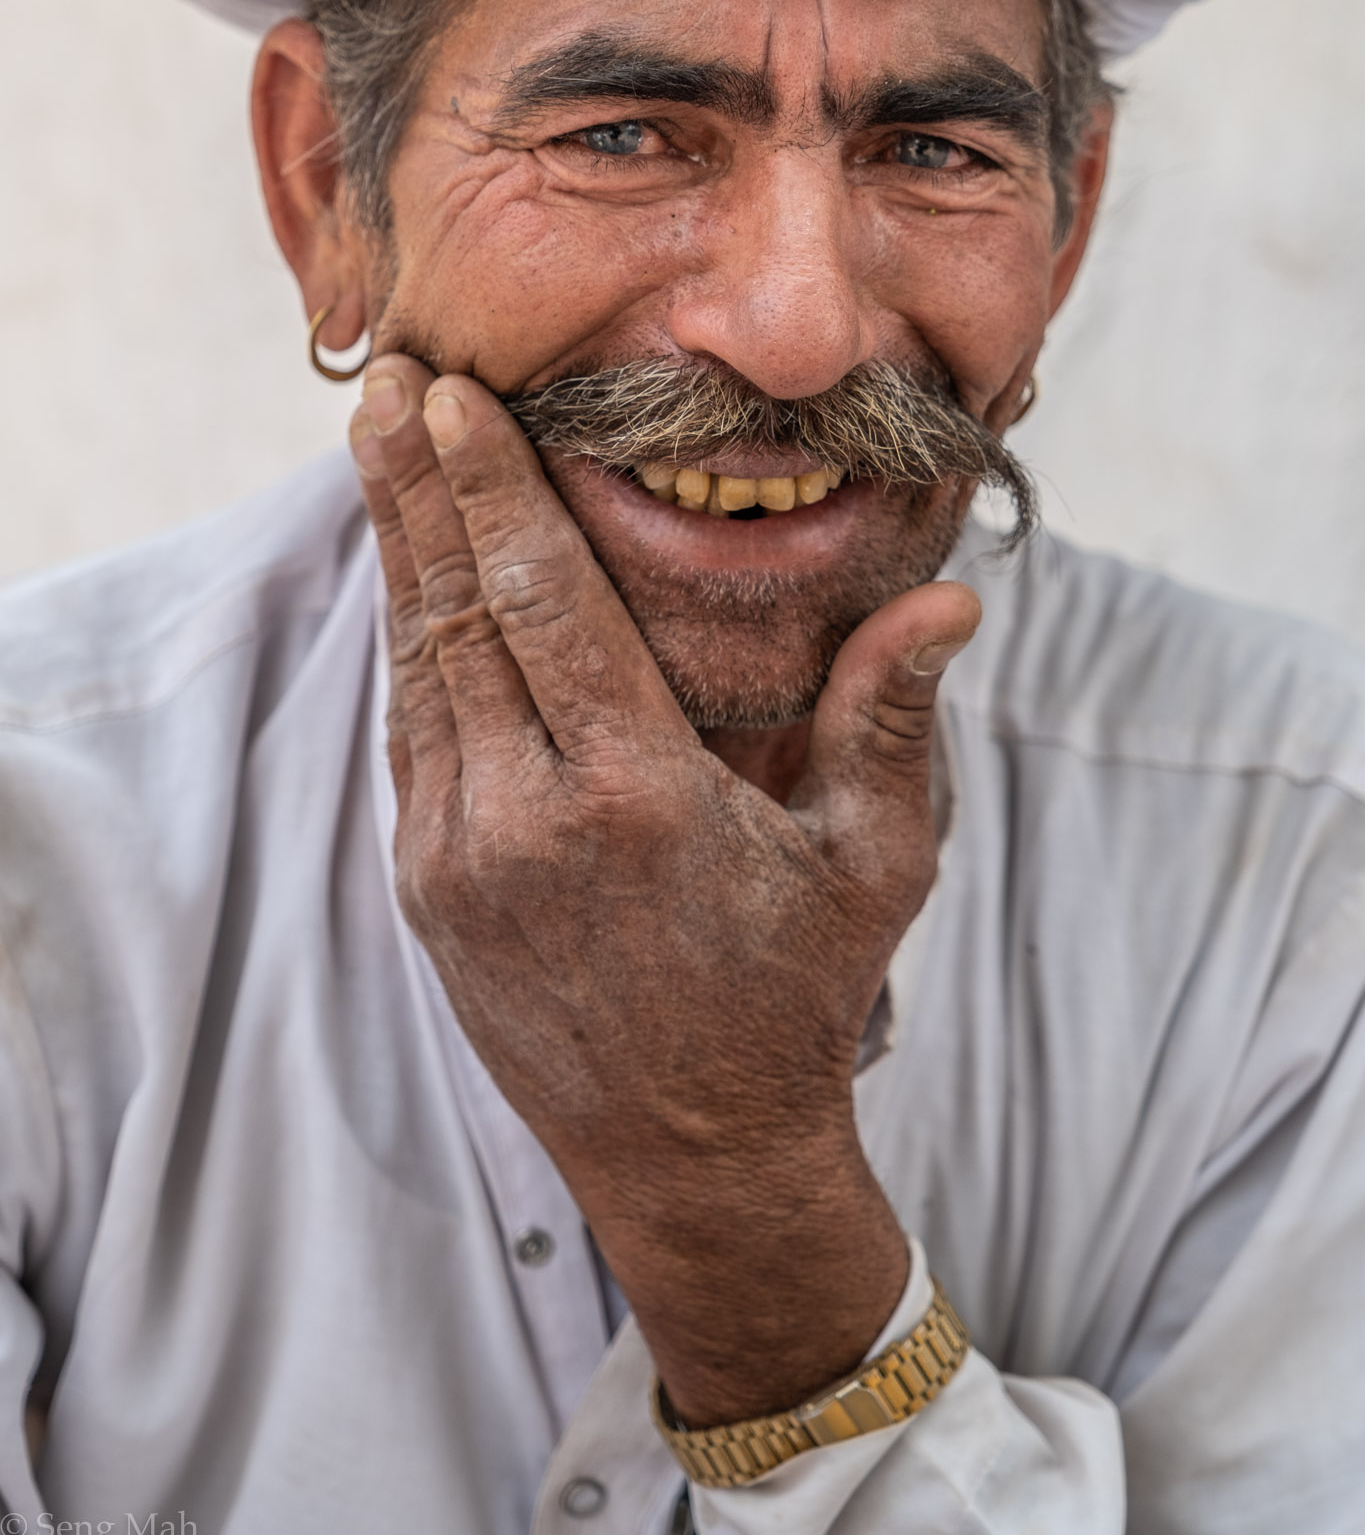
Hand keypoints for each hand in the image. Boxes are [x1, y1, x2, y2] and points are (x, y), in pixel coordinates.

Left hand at [351, 353, 979, 1423]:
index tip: (456, 399)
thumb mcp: (871, 862)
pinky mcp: (425, 888)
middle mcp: (527, 821)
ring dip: (398, 549)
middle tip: (393, 380)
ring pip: (416, 666)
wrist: (693, 1154)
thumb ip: (890, 719)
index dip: (494, 489)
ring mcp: (459, 859)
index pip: (544, 601)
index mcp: (636, 796)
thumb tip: (951, 599)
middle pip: (456, 611)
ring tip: (381, 447)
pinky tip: (407, 574)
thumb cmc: (796, 997)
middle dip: (418, 486)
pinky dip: (407, 640)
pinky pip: (409, 734)